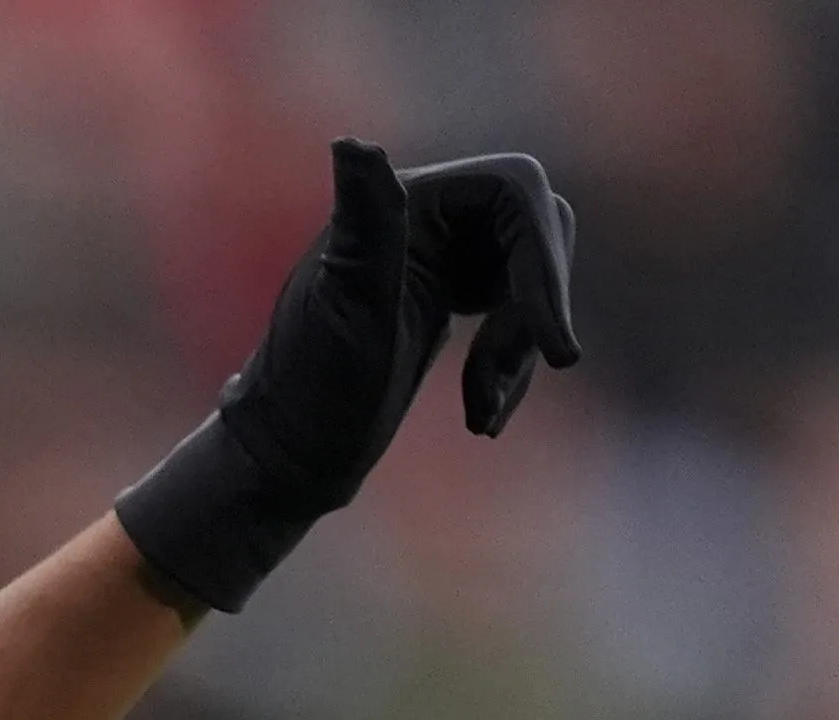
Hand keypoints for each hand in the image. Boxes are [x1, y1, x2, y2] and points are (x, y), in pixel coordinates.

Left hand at [116, 139, 580, 612]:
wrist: (286, 458)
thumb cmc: (310, 390)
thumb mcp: (350, 309)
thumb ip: (368, 224)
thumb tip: (351, 142)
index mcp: (401, 204)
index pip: (515, 190)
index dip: (545, 260)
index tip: (551, 340)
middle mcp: (420, 218)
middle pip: (535, 232)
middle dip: (534, 309)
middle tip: (500, 382)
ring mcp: (437, 257)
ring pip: (533, 277)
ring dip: (522, 347)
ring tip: (482, 412)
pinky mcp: (446, 298)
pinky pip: (516, 314)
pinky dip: (511, 365)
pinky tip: (482, 417)